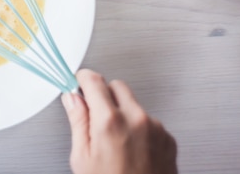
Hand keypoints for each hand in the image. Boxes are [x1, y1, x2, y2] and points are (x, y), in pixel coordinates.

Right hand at [62, 69, 176, 173]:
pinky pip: (149, 121)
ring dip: (123, 112)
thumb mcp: (82, 159)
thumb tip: (72, 99)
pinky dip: (139, 127)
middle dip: (103, 94)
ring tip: (114, 141)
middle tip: (94, 113)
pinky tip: (131, 149)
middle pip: (117, 86)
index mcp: (110, 122)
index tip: (78, 82)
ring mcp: (155, 128)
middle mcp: (136, 119)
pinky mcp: (168, 138)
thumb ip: (78, 122)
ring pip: (134, 103)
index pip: (94, 81)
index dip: (83, 79)